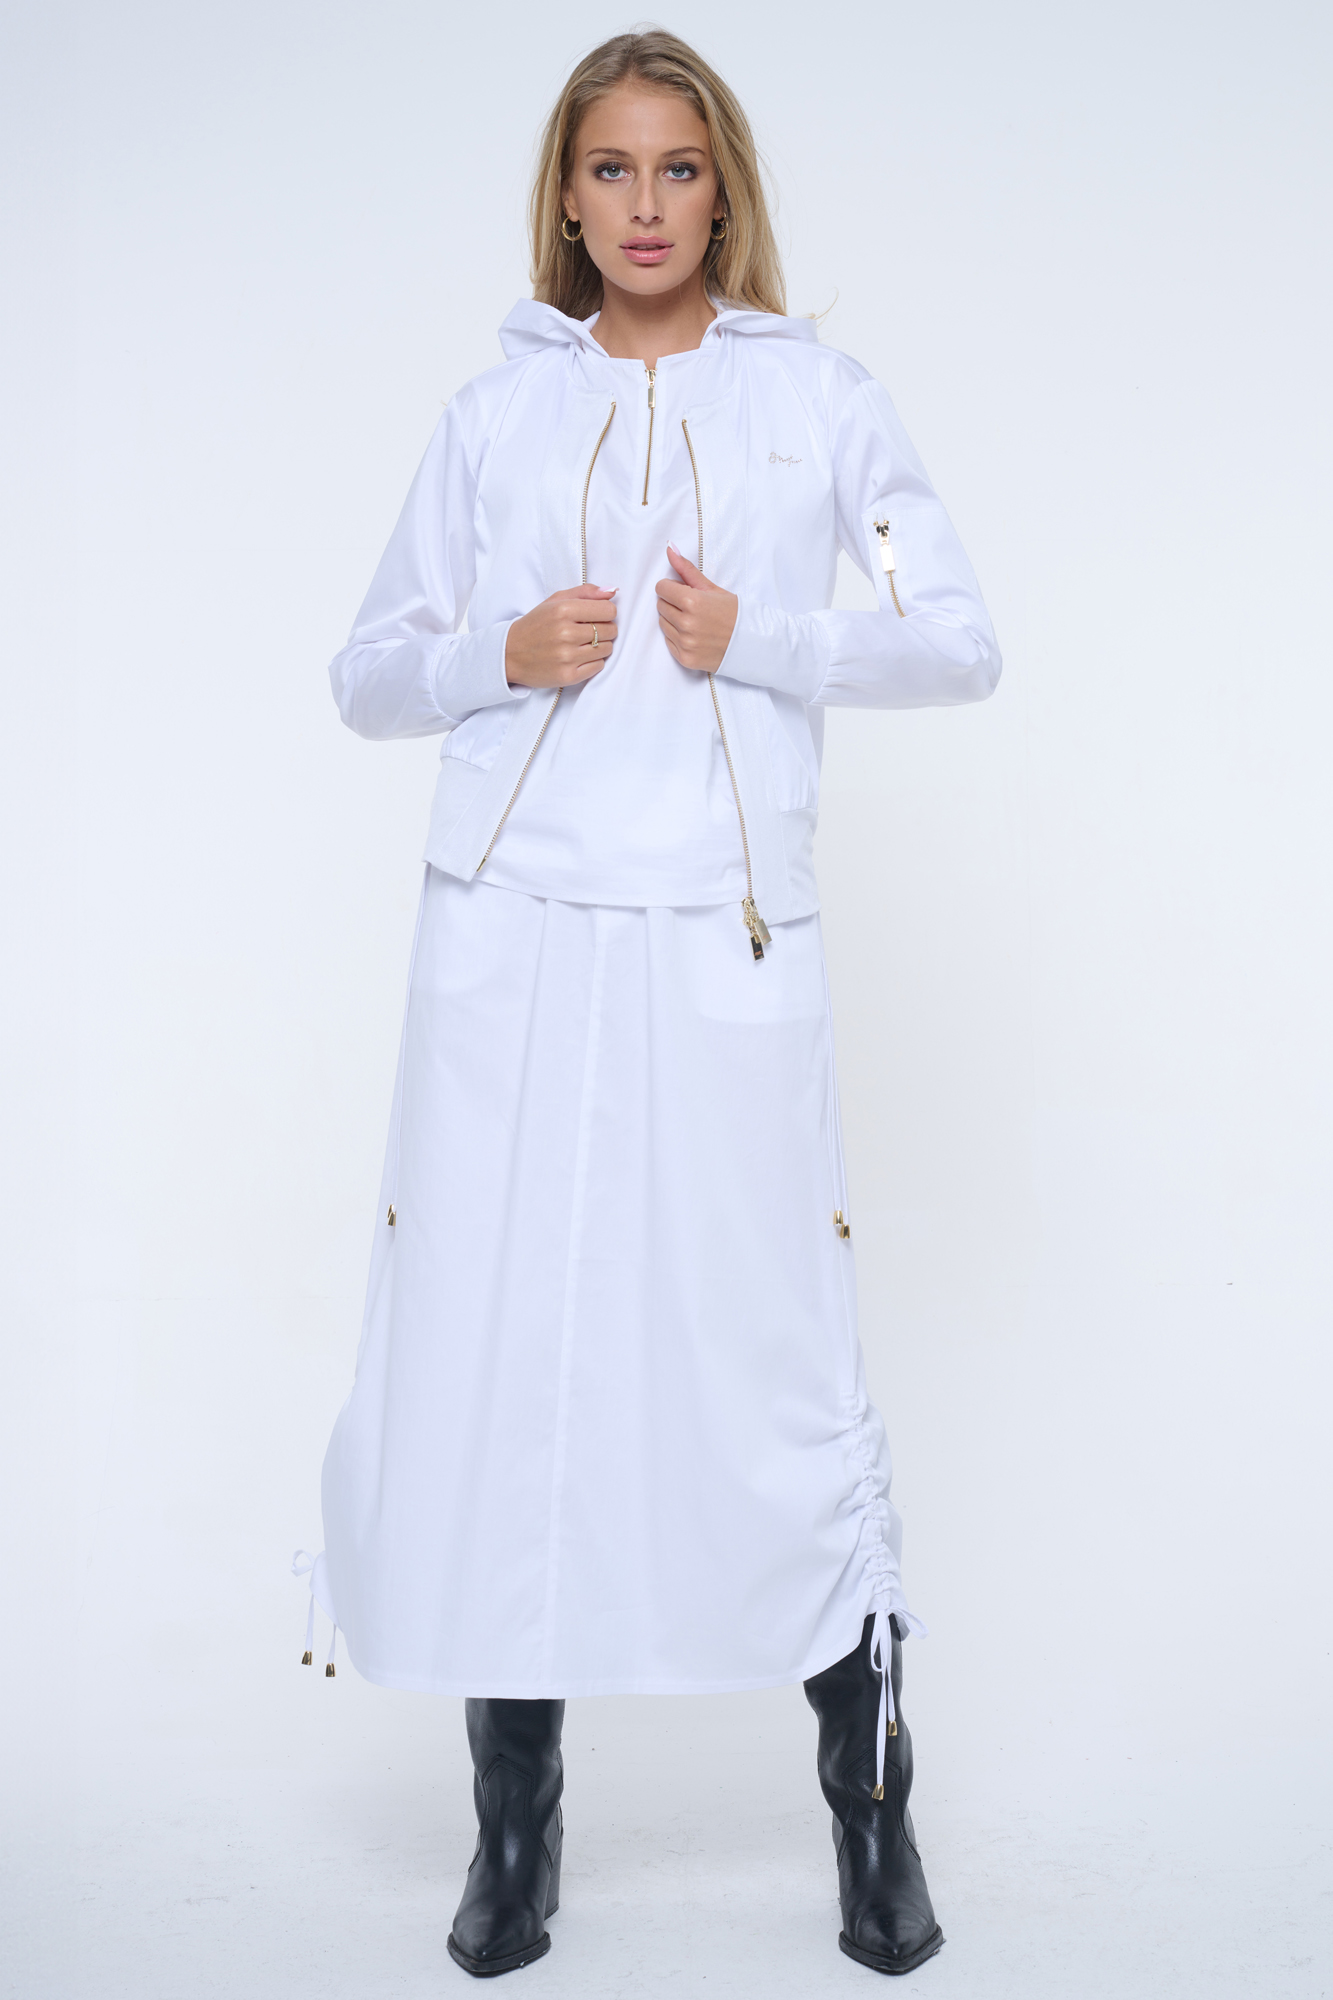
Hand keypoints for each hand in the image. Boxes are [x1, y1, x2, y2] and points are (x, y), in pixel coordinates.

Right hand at [505, 585, 616, 687]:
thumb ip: (585, 593)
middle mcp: (566, 633)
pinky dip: (593, 662)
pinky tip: (579, 657)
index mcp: (563, 610)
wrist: (510, 654)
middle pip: (610, 630)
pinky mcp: (568, 675)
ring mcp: (567, 656)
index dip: (606, 613)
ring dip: (600, 646)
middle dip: (604, 629)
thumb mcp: (555, 601)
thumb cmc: (535, 626)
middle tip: (588, 631)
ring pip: (606, 649)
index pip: (609, 610)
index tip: (596, 616)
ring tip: (583, 644)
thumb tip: (612, 591)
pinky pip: (598, 666)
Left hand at [655, 545, 737, 672]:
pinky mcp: (685, 658)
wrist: (750, 643)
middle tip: (692, 607)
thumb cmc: (733, 613)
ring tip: (694, 621)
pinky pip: (668, 642)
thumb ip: (687, 569)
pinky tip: (694, 635)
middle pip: (661, 605)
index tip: (684, 591)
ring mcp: (685, 643)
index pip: (661, 588)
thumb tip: (670, 548)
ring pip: (663, 624)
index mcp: (692, 602)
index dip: (672, 587)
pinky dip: (678, 637)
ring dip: (673, 620)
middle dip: (673, 603)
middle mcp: (686, 624)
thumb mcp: (712, 588)